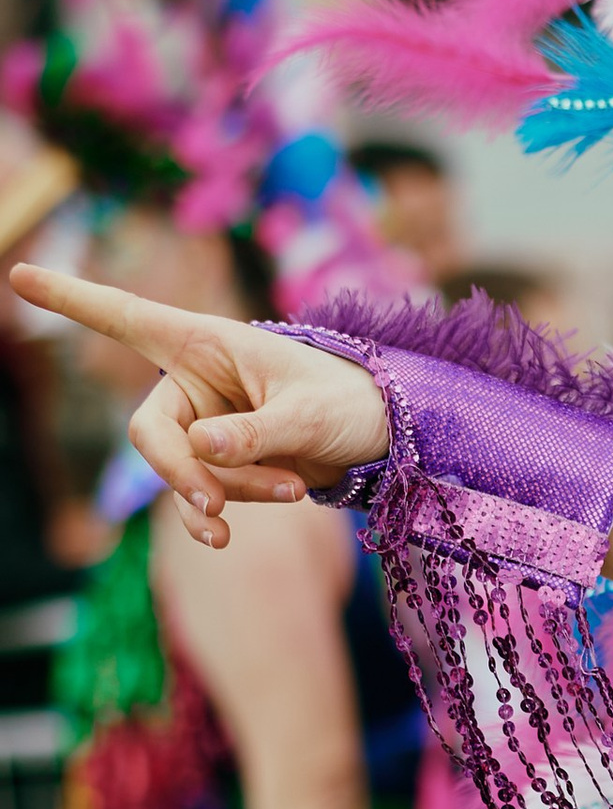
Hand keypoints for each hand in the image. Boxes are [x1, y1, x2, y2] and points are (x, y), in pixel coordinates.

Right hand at [6, 262, 388, 546]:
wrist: (380, 437)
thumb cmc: (348, 403)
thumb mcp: (310, 415)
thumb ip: (257, 433)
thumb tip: (203, 449)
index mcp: (208, 343)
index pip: (127, 316)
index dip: (73, 300)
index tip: (18, 274)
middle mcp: (194, 382)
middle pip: (150, 432)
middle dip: (180, 471)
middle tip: (213, 504)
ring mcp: (202, 426)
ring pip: (182, 473)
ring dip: (229, 492)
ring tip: (292, 490)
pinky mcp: (217, 465)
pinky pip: (196, 497)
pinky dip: (217, 512)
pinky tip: (228, 534)